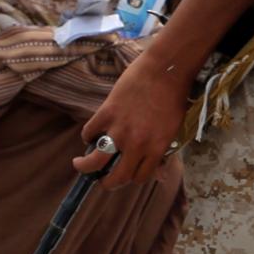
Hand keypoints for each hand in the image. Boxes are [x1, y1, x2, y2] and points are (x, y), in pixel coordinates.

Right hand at [77, 52, 187, 188]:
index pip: (140, 177)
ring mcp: (119, 129)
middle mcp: (137, 144)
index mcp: (156, 149)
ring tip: (79, 165)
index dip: (132, 179)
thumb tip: (159, 174)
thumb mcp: (174, 129)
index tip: (126, 175)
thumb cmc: (173, 98)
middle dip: (107, 183)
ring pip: (96, 160)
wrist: (164, 70)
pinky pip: (89, 132)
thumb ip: (162, 151)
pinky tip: (89, 135)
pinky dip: (87, 136)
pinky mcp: (106, 113)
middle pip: (117, 177)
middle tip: (101, 180)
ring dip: (85, 167)